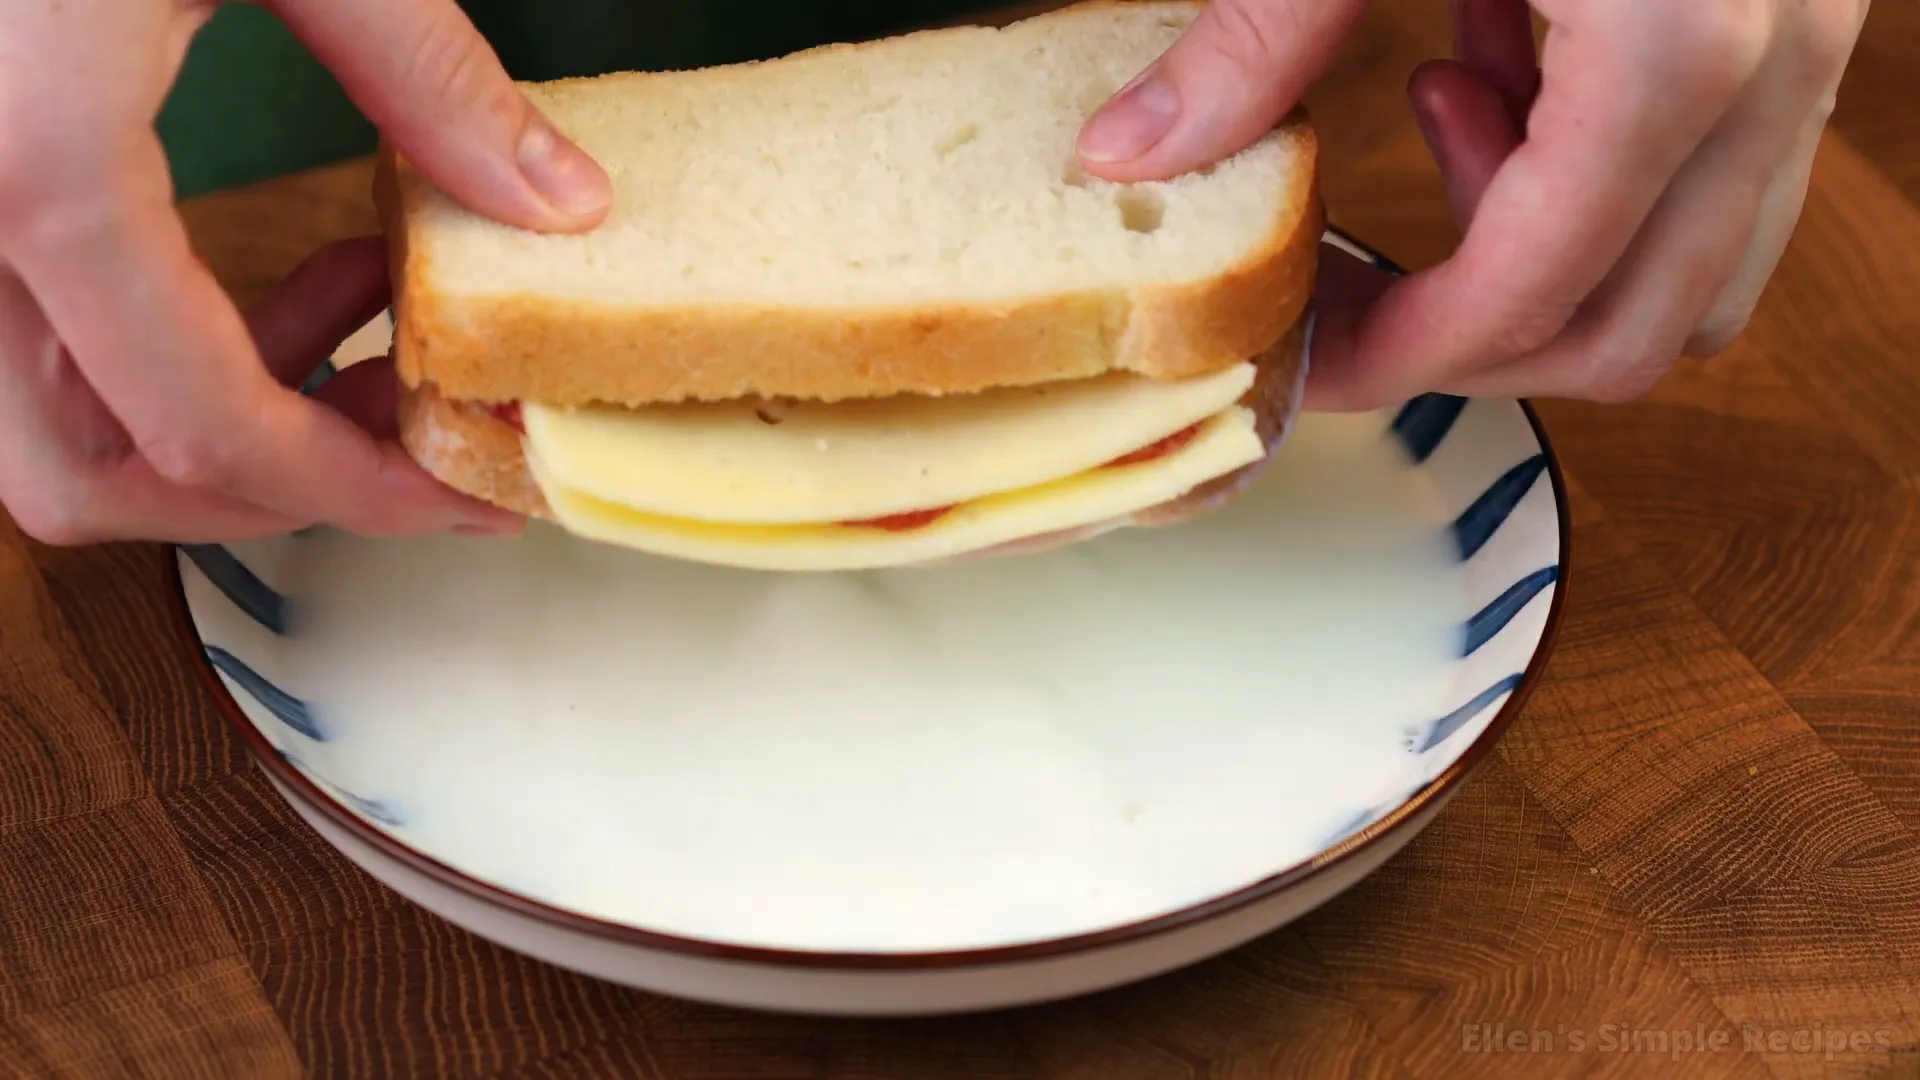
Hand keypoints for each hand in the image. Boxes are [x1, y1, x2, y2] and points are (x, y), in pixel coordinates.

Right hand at [0, 0, 613, 545]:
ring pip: (50, 426)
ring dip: (221, 420)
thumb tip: (559, 202)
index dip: (358, 491)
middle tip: (418, 426)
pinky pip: (38, 336)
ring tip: (372, 315)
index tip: (467, 491)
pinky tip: (291, 265)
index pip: (209, 434)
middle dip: (272, 487)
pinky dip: (169, 348)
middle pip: (97, 478)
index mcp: (39, 174)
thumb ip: (428, 77)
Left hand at [1075, 0, 1868, 408]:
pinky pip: (1712, 175)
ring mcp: (1806, 45)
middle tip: (1353, 286)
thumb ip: (1253, 37)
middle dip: (1472, 341)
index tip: (1305, 357)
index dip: (1398, 357)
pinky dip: (1589, 170)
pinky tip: (1486, 55)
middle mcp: (1771, 69)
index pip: (1531, 297)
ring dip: (1542, 254)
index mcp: (1671, 51)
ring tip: (1427, 112)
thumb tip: (1131, 156)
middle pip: (1633, 329)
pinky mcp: (1791, 13)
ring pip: (1695, 272)